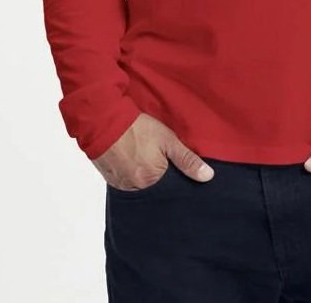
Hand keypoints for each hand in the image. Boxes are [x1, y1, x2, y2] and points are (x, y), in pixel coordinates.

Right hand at [91, 113, 214, 189]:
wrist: (103, 120)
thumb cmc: (136, 128)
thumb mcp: (167, 139)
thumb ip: (187, 159)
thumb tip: (207, 176)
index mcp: (151, 181)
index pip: (170, 189)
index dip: (175, 179)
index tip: (176, 170)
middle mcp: (136, 188)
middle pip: (155, 189)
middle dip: (160, 179)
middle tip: (158, 162)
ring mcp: (121, 185)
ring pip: (140, 186)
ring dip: (144, 177)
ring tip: (146, 161)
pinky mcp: (111, 180)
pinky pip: (126, 183)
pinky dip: (132, 175)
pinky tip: (134, 162)